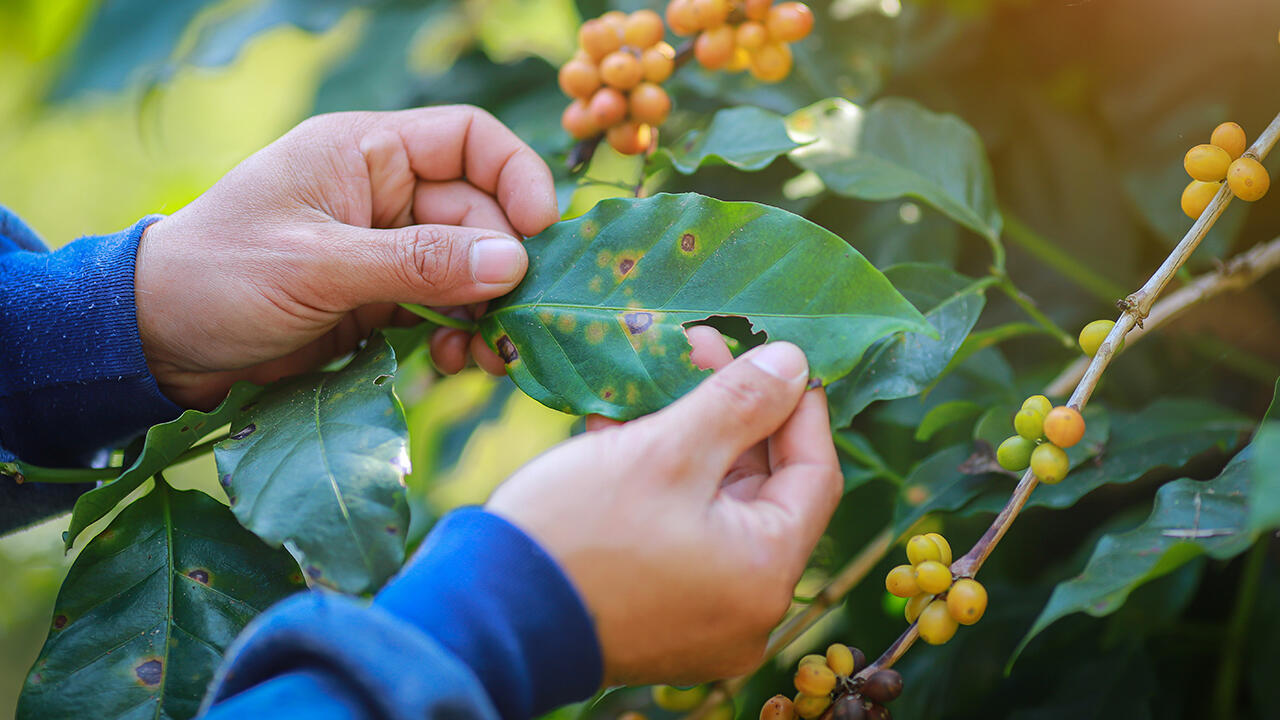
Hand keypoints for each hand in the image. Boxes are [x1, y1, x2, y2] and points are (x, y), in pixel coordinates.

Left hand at [135, 105, 558, 408]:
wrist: (155, 342)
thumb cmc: (219, 276)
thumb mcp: (318, 265)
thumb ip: (417, 263)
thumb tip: (513, 262)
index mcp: (366, 154)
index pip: (470, 140)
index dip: (516, 176)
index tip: (541, 231)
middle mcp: (384, 195)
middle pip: (481, 216)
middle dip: (505, 266)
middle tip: (517, 319)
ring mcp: (385, 251)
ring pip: (470, 270)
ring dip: (488, 311)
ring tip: (490, 354)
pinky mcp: (380, 301)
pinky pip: (444, 311)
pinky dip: (459, 336)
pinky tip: (455, 362)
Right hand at [486, 329, 841, 685]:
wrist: (484, 615)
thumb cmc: (577, 533)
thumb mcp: (665, 450)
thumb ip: (739, 403)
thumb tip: (794, 363)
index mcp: (765, 574)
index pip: (814, 475)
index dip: (798, 407)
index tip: (774, 356)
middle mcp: (747, 609)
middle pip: (761, 490)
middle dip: (730, 416)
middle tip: (697, 353)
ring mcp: (702, 619)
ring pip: (714, 508)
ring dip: (688, 443)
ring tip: (648, 386)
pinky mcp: (659, 618)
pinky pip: (680, 536)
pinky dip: (660, 486)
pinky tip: (620, 433)